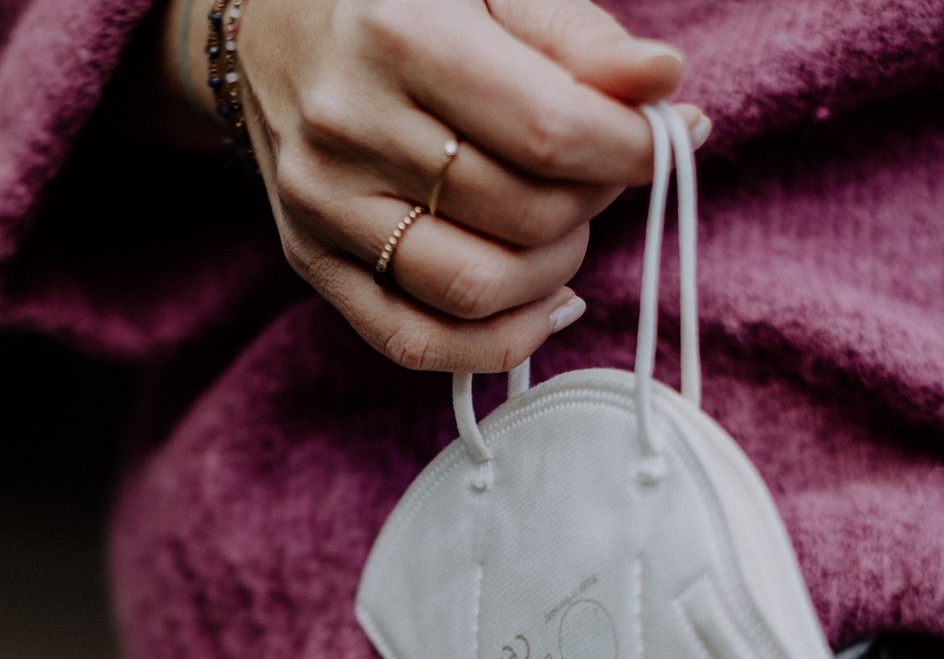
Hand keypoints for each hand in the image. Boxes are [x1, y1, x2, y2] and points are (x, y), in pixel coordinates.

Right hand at [161, 0, 705, 371]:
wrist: (272, 24)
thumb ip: (582, 36)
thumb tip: (664, 83)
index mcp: (400, 34)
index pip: (551, 131)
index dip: (634, 149)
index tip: (671, 135)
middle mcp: (348, 124)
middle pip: (522, 214)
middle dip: (594, 200)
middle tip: (601, 167)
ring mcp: (321, 203)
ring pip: (476, 288)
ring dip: (555, 269)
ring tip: (565, 223)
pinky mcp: (309, 259)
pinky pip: (413, 342)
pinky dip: (498, 342)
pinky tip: (544, 303)